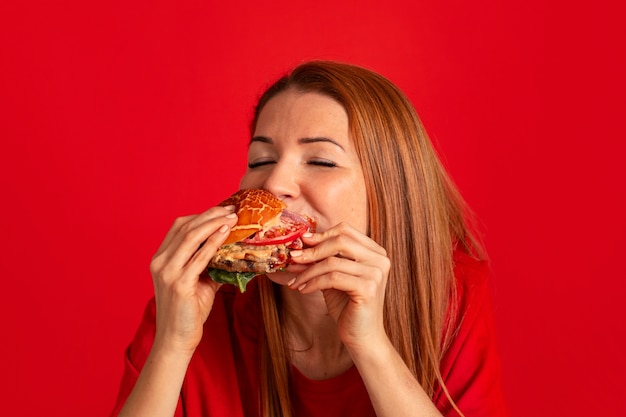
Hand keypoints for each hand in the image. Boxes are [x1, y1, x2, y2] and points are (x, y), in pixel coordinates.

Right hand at [149, 205, 237, 354]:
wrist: (177, 340)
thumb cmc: (189, 312)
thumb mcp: (199, 281)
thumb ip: (210, 263)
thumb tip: (233, 248)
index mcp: (161, 259)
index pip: (179, 227)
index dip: (201, 215)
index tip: (222, 210)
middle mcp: (160, 262)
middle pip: (186, 227)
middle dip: (210, 214)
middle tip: (231, 209)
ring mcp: (168, 273)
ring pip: (191, 237)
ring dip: (214, 223)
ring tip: (232, 217)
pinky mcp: (179, 284)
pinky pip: (200, 257)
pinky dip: (214, 242)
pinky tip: (226, 233)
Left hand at [287, 222, 390, 350]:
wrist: (362, 336)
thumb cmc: (347, 306)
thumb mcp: (333, 277)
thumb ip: (322, 260)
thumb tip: (299, 246)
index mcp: (375, 252)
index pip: (346, 230)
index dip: (322, 235)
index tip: (302, 243)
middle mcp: (380, 259)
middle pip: (340, 240)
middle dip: (313, 250)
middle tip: (294, 259)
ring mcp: (376, 273)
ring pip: (332, 262)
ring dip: (308, 271)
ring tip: (295, 281)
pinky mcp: (368, 288)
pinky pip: (332, 278)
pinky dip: (313, 282)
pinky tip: (303, 290)